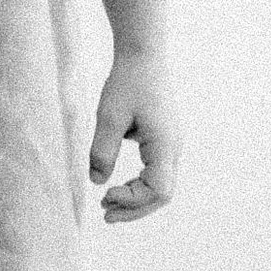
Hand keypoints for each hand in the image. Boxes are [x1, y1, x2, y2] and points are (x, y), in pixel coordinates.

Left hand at [88, 52, 179, 221]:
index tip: (105, 195)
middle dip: (134, 208)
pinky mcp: (164, 141)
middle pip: (162, 194)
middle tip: (105, 215)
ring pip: (161, 186)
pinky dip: (138, 185)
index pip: (158, 190)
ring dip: (136, 198)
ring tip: (107, 202)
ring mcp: (171, 145)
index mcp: (165, 145)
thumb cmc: (127, 82)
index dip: (132, 200)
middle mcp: (173, 148)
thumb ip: (102, 151)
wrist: (143, 55)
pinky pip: (156, 173)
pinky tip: (118, 185)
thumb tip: (97, 183)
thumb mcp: (108, 116)